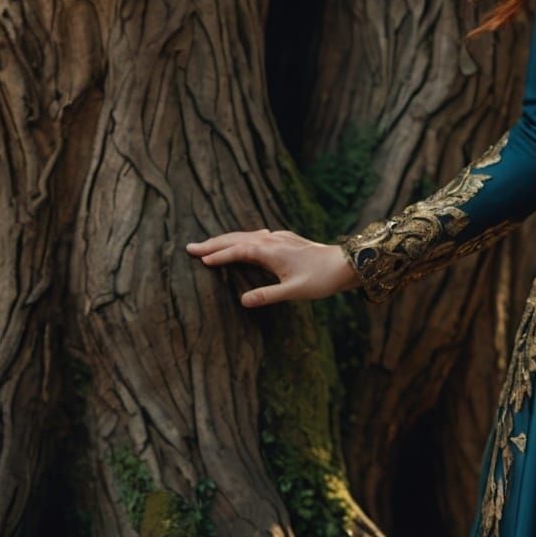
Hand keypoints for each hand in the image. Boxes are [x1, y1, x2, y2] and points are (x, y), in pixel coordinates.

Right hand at [185, 227, 362, 305]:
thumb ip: (268, 296)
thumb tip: (242, 301)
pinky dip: (241, 239)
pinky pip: (256, 236)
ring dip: (225, 239)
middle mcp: (272, 240)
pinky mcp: (286, 240)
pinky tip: (241, 242)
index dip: (218, 255)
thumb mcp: (294, 292)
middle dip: (213, 243)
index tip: (199, 259)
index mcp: (271, 251)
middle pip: (237, 238)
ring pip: (246, 235)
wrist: (345, 264)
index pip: (238, 251)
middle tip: (190, 247)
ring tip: (207, 245)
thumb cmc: (321, 279)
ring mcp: (279, 238)